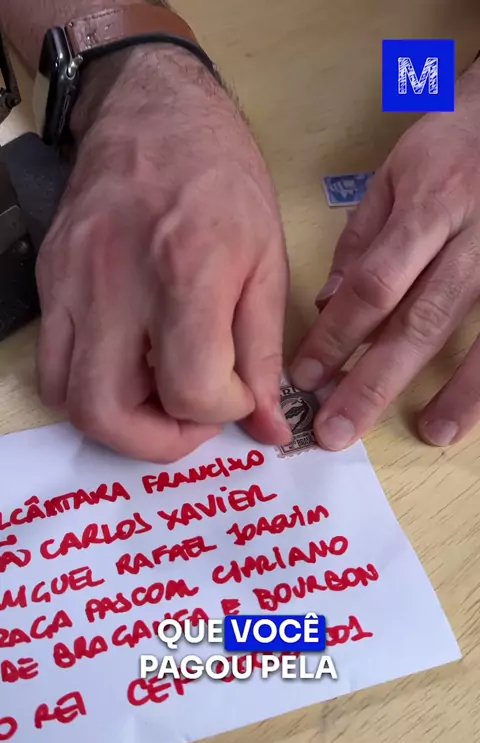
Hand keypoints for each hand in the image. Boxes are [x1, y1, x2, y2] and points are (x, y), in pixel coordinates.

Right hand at [36, 44, 290, 460]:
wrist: (153, 112)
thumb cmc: (223, 180)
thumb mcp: (267, 261)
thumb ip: (264, 353)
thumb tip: (267, 426)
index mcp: (187, 272)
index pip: (192, 390)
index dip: (224, 410)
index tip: (240, 390)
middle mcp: (116, 283)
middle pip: (108, 413)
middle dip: (158, 441)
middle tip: (191, 420)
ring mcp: (71, 283)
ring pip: (68, 400)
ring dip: (118, 421)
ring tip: (160, 396)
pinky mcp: (48, 281)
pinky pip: (51, 365)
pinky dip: (88, 388)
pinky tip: (129, 367)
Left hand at [291, 58, 479, 449]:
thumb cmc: (452, 145)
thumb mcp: (396, 176)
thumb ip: (363, 241)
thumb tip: (330, 306)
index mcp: (430, 207)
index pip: (374, 285)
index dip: (337, 336)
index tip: (305, 377)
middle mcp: (474, 238)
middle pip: (419, 321)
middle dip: (374, 382)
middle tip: (338, 431)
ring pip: (479, 335)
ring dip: (453, 391)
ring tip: (427, 433)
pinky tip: (474, 410)